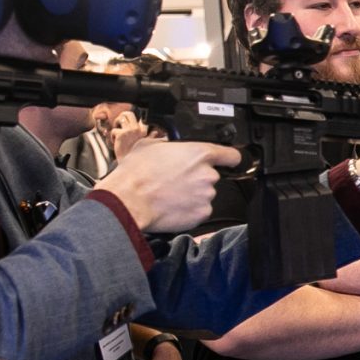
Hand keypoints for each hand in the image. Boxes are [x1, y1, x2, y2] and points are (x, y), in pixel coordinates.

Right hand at [100, 139, 242, 233]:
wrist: (127, 201)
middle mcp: (208, 175)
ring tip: (170, 194)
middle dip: (197, 178)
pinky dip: (189, 210)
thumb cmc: (136, 174)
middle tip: (176, 180)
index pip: (231, 155)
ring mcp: (206, 197)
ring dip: (193, 195)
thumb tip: (169, 145)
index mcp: (200, 154)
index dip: (229, 158)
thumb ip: (169, 144)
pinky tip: (172, 206)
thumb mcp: (149, 145)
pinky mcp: (201, 215)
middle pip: (212, 176)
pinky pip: (199, 211)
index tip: (227, 161)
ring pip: (204, 194)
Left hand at [106, 111, 150, 160]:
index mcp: (143, 131)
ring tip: (117, 132)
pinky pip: (113, 130)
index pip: (139, 119)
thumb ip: (151, 138)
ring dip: (116, 124)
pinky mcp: (121, 135)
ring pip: (120, 118)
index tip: (129, 126)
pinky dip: (112, 136)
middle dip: (122, 116)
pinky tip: (115, 142)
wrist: (131, 166)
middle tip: (120, 124)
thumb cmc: (137, 156)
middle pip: (128, 113)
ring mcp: (129, 131)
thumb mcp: (146, 145)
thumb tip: (155, 133)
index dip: (133, 121)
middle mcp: (137, 129)